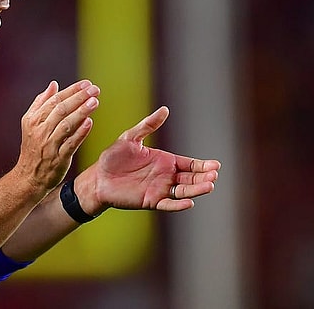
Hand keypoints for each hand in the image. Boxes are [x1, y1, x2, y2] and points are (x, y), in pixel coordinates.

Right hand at [14, 80, 99, 191]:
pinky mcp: (58, 159)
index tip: (87, 84)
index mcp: (34, 120)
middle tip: (95, 90)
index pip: (54, 100)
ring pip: (66, 125)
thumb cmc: (33, 147)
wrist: (29, 176)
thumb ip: (41, 103)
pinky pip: (70, 144)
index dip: (71, 90)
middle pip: (61, 110)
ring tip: (95, 102)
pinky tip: (89, 123)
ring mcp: (49, 145)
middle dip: (79, 97)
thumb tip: (53, 84)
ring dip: (81, 112)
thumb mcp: (31, 123)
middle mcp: (40, 130)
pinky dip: (80, 133)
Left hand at [78, 106, 219, 213]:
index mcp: (164, 161)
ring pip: (183, 191)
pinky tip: (189, 202)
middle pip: (191, 178)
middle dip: (204, 177)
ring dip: (196, 190)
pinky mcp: (150, 201)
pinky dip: (178, 205)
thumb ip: (148, 125)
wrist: (98, 177)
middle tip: (214, 175)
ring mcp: (159, 189)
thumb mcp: (131, 137)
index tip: (216, 165)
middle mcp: (165, 176)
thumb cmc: (113, 157)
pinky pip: (168, 204)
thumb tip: (165, 109)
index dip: (202, 165)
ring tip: (209, 186)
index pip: (189, 164)